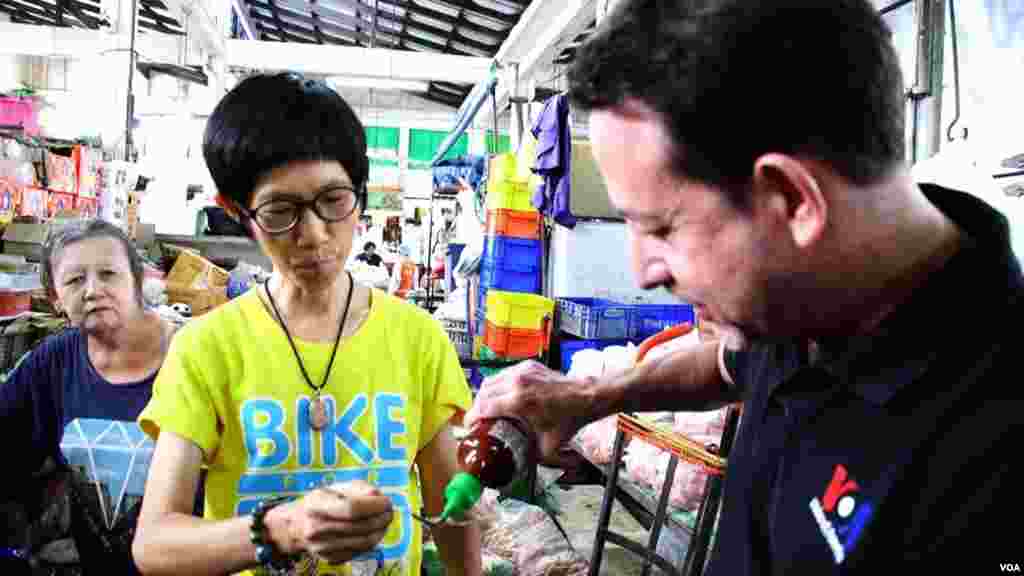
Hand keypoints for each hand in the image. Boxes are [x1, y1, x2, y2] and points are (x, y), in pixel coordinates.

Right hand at [267, 480, 393, 565]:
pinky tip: (373, 532)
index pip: (351, 508)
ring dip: (380, 531)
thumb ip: (359, 489)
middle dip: (382, 518)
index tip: (387, 502)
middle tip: (390, 512)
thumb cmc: (321, 501)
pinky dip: (371, 542)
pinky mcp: (329, 558)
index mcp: (317, 504)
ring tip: (385, 522)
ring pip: (363, 542)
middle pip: (360, 526)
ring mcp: (322, 546)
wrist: (296, 526)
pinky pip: (359, 552)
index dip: (374, 505)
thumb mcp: (336, 487)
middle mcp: (317, 528)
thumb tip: (379, 498)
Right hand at [465, 360, 590, 467]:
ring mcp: (522, 370)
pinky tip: (502, 396)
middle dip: (477, 406)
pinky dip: (498, 385)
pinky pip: (504, 374)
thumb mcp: (548, 446)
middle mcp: (517, 382)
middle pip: (483, 392)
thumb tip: (517, 464)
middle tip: (477, 419)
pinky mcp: (528, 365)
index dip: (472, 418)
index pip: (484, 407)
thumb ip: (529, 455)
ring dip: (486, 395)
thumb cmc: (569, 419)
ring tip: (487, 408)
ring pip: (492, 381)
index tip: (469, 426)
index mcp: (519, 401)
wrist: (587, 396)